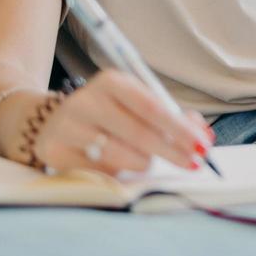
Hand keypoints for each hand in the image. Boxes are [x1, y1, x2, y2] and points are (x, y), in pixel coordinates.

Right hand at [30, 69, 214, 176]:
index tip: (202, 145)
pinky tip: (117, 166)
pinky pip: (98, 171)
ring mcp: (67, 127)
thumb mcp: (136, 105)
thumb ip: (171, 116)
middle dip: (171, 151)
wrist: (53, 122)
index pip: (151, 106)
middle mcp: (86, 100)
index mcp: (111, 82)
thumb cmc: (109, 115)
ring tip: (147, 160)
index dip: (179, 128)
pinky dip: (116, 173)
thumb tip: (202, 134)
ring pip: (120, 155)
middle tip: (194, 163)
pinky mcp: (54, 152)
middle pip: (138, 132)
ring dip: (143, 162)